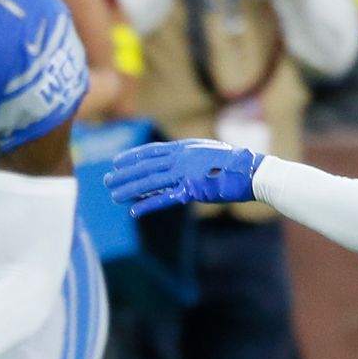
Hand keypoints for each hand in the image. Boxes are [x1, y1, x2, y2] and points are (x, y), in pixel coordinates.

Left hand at [105, 139, 262, 216]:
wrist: (250, 171)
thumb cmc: (233, 163)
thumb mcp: (206, 153)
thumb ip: (188, 157)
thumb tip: (175, 162)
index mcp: (184, 147)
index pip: (151, 151)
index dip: (132, 157)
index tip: (116, 162)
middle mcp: (181, 158)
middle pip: (145, 167)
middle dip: (124, 174)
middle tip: (106, 181)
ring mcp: (185, 174)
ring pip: (150, 182)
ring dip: (129, 189)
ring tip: (113, 196)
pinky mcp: (192, 190)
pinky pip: (165, 199)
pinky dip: (148, 205)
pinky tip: (134, 211)